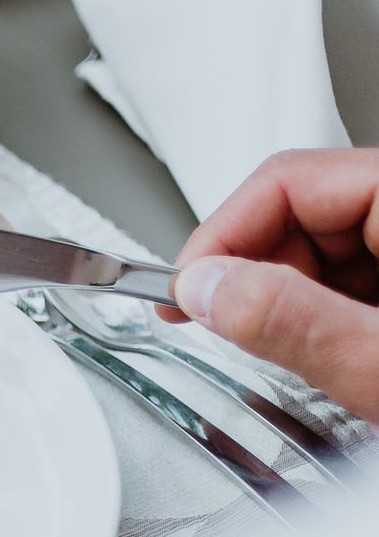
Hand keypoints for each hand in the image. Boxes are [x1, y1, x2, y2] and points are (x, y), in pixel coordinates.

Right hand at [159, 148, 378, 418]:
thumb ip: (293, 322)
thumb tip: (206, 289)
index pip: (286, 180)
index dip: (219, 236)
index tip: (181, 292)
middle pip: (301, 213)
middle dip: (251, 275)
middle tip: (217, 328)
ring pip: (326, 251)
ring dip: (287, 303)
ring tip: (290, 355)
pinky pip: (356, 280)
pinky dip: (324, 317)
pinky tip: (330, 356)